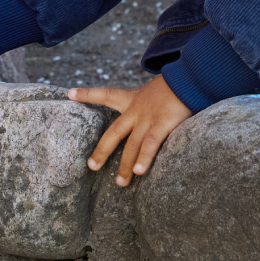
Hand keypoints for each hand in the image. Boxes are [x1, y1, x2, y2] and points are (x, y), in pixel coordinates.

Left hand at [68, 75, 191, 186]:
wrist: (189, 77)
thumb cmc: (177, 87)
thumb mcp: (156, 92)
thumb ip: (149, 106)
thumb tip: (149, 121)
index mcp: (132, 99)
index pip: (106, 94)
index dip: (87, 94)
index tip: (70, 94)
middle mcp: (136, 110)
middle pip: (114, 132)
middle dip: (102, 150)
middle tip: (92, 166)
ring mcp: (148, 119)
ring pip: (132, 145)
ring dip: (125, 166)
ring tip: (120, 183)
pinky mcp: (162, 124)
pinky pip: (150, 145)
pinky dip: (144, 159)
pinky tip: (138, 172)